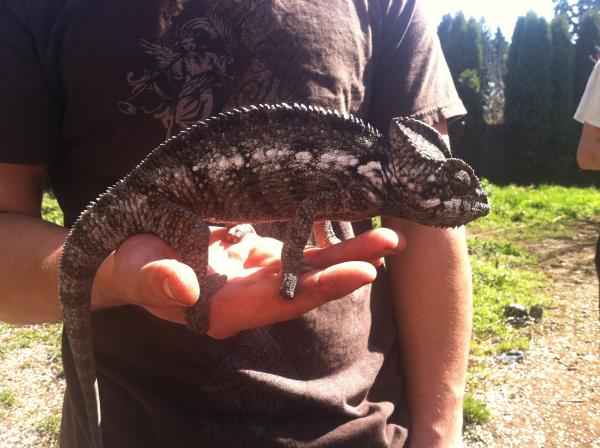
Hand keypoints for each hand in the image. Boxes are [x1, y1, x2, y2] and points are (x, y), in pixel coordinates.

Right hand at [91, 226, 403, 338]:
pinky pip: (298, 249)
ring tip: (387, 235)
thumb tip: (183, 286)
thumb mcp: (136, 270)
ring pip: (309, 266)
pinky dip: (324, 238)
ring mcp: (258, 277)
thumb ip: (156, 280)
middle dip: (349, 268)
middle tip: (390, 245)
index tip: (362, 273)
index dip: (321, 288)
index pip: (282, 303)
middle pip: (307, 285)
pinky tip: (351, 224)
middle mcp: (250, 298)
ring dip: (346, 253)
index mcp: (225, 309)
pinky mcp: (259, 257)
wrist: (133, 258)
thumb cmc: (131, 265)